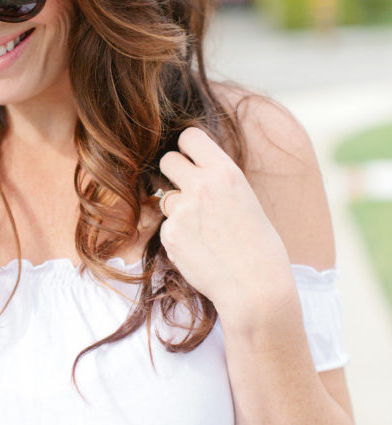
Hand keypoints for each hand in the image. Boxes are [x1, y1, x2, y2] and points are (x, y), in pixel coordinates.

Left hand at [158, 127, 294, 328]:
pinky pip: (167, 227)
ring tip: (205, 232)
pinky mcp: (170, 234)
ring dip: (178, 210)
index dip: (188, 148)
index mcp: (226, 172)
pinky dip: (178, 238)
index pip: (189, 137)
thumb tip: (191, 169)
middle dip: (173, 173)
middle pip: (167, 160)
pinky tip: (200, 251)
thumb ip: (217, 182)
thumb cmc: (259, 245)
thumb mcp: (245, 198)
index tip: (191, 159)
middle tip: (188, 190)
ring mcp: (182, 210)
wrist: (256, 287)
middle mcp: (202, 185)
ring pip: (166, 198)